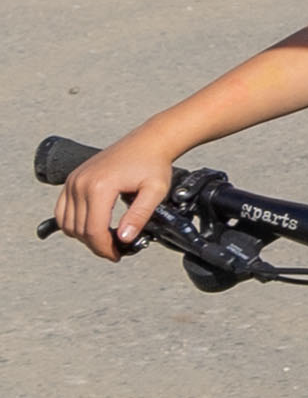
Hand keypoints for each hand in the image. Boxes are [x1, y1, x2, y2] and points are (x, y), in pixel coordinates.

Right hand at [54, 128, 180, 258]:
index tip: (117, 255)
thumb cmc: (153, 164)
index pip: (93, 230)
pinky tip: (92, 227)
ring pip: (67, 222)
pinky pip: (62, 210)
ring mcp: (73, 181)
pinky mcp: (72, 179)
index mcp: (99, 186)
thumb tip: (124, 239)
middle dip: (96, 245)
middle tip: (114, 251)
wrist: (148, 141)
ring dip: (83, 236)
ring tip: (105, 240)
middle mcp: (80, 183)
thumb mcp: (155, 191)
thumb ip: (139, 216)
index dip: (104, 248)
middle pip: (79, 229)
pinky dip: (73, 223)